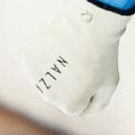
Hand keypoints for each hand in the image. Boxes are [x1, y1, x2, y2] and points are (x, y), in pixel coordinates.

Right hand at [22, 0, 132, 115]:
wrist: (87, 24)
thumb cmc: (102, 56)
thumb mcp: (108, 85)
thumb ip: (96, 105)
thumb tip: (81, 111)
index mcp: (70, 106)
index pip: (80, 104)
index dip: (90, 88)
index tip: (94, 73)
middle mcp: (48, 97)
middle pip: (60, 93)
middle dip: (70, 80)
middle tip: (81, 61)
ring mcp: (34, 79)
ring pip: (47, 78)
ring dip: (57, 68)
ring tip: (69, 53)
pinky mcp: (26, 59)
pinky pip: (37, 62)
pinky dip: (46, 55)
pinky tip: (56, 45)